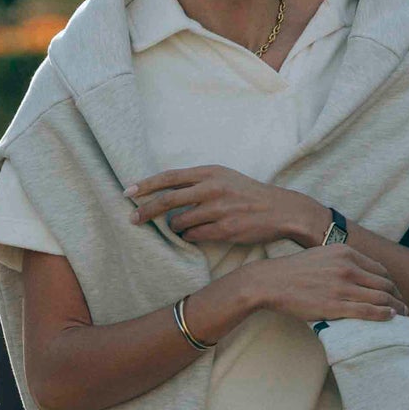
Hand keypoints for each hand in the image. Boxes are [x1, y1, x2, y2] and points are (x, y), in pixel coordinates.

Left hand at [125, 166, 324, 247]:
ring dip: (174, 228)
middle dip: (146, 210)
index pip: (169, 177)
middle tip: (132, 219)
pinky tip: (192, 236)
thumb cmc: (248, 194)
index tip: (128, 192)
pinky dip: (189, 237)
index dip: (146, 184)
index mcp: (210, 172)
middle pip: (168, 200)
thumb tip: (167, 191)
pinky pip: (194, 236)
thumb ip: (198, 182)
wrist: (280, 210)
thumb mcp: (224, 177)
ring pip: (180, 222)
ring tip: (178, 229)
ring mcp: (218, 209)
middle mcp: (212, 188)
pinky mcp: (225, 229)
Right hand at [257, 244, 407, 325]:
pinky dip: (383, 314)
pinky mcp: (335, 305)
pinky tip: (390, 317)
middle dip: (397, 296)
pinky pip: (367, 310)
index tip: (395, 292)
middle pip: (384, 283)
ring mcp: (342, 287)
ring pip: (380, 297)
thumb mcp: (323, 255)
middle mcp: (347, 267)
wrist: (271, 281)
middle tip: (404, 306)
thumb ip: (342, 260)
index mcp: (346, 253)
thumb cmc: (295, 271)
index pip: (379, 269)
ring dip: (395, 307)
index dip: (391, 283)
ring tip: (402, 315)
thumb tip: (359, 271)